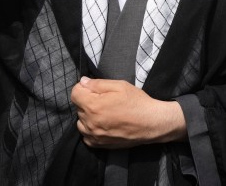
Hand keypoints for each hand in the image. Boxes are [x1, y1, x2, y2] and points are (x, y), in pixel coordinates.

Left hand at [71, 77, 185, 148]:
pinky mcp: (98, 144)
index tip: (94, 88)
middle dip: (88, 100)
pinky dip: (91, 129)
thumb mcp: (120, 86)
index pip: (75, 93)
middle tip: (104, 99)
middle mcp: (90, 122)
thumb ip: (98, 83)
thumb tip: (83, 82)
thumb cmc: (137, 102)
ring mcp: (93, 135)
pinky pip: (86, 135)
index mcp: (93, 106)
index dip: (84, 87)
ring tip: (104, 112)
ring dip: (88, 116)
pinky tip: (103, 124)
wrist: (151, 123)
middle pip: (78, 107)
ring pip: (81, 121)